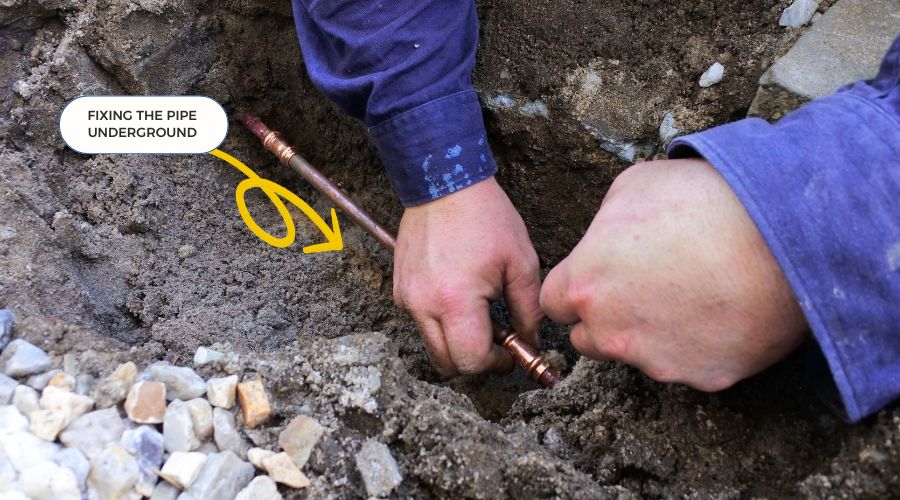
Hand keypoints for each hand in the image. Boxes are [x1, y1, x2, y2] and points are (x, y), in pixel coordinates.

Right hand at [394, 177, 542, 375]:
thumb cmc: (485, 218)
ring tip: (479, 315)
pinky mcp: (399, 289)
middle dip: (474, 361)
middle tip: (496, 342)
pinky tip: (460, 297)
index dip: (496, 364)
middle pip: (446, 364)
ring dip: (456, 343)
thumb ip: (529, 310)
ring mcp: (407, 298)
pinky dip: (441, 323)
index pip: (471, 361)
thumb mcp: (521, 263)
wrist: (443, 183)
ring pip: (432, 346)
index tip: (511, 352)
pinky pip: (421, 323)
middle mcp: (424, 305)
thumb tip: (530, 342)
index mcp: (455, 301)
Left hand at [540, 159, 807, 390]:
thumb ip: (601, 230)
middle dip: (607, 318)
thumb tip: (601, 246)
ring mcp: (656, 361)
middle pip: (589, 338)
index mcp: (584, 286)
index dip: (577, 288)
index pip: (553, 303)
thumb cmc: (704, 200)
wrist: (785, 233)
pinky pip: (687, 365)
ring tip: (694, 292)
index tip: (599, 278)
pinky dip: (698, 346)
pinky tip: (721, 311)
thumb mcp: (631, 190)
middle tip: (647, 287)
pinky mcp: (702, 378)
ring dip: (652, 333)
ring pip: (637, 354)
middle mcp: (611, 333)